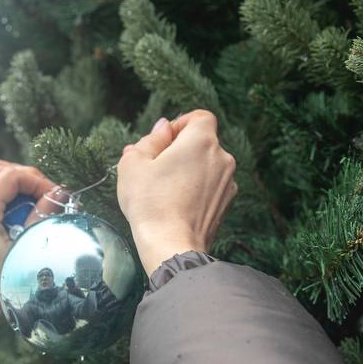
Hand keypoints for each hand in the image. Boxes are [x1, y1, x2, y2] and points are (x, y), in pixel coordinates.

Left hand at [0, 160, 57, 353]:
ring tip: (23, 188)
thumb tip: (59, 194)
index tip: (54, 194)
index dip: (36, 180)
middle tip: (43, 191)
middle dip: (22, 176)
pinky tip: (3, 203)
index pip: (10, 177)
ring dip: (0, 175)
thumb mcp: (22, 249)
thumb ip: (39, 216)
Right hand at [116, 110, 237, 276]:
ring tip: (163, 189)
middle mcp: (222, 158)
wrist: (171, 246)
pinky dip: (196, 189)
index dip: (180, 124)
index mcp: (202, 141)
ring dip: (188, 170)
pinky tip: (176, 204)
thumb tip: (163, 128)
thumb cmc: (150, 203)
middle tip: (155, 168)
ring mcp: (228, 183)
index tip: (163, 141)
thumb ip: (150, 139)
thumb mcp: (134, 164)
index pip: (199, 117)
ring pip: (207, 165)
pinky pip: (211, 186)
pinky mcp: (227, 204)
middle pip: (202, 142)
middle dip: (180, 149)